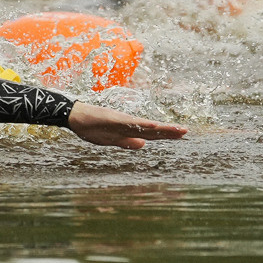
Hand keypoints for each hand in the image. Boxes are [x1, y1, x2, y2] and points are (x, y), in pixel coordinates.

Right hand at [65, 102, 186, 149]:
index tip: (182, 135)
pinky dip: (143, 124)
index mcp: (129, 130)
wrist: (76, 117)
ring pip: (146, 126)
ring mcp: (122, 121)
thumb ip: (128, 142)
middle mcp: (129, 125)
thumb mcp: (113, 140)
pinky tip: (154, 125)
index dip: (167, 134)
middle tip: (186, 131)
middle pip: (153, 130)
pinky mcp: (114, 119)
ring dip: (161, 128)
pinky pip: (131, 123)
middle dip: (170, 131)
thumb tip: (143, 145)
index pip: (152, 134)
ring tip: (176, 129)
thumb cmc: (92, 127)